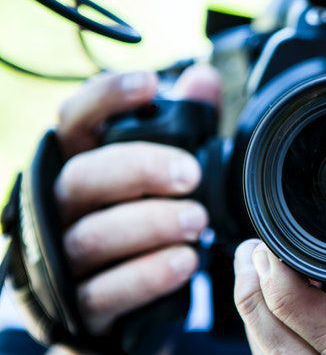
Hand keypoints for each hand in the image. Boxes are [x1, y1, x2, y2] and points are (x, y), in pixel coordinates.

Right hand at [52, 65, 220, 333]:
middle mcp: (62, 206)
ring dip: (150, 224)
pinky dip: (148, 275)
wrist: (125, 299)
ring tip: (197, 221)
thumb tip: (203, 78)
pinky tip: (184, 261)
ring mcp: (65, 258)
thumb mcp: (166, 170)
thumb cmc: (142, 217)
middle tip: (190, 175)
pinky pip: (106, 291)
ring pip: (93, 236)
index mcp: (82, 163)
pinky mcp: (81, 305)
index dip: (106, 97)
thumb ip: (185, 125)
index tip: (150, 84)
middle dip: (139, 169)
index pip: (75, 120)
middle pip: (83, 177)